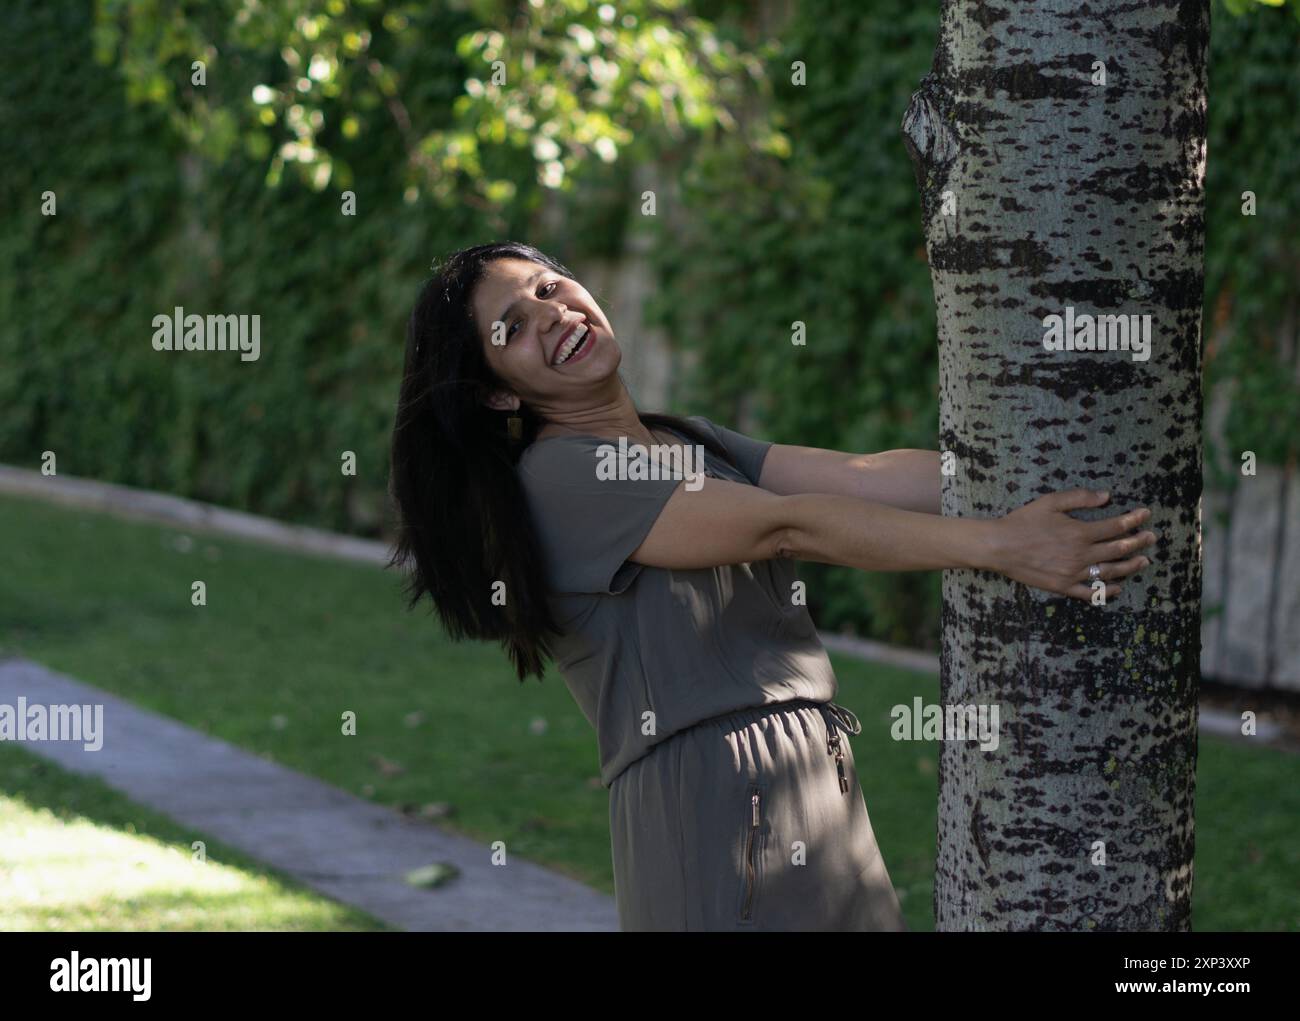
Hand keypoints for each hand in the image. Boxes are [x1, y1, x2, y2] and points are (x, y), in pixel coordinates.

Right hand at [987, 488, 1155, 601]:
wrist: (1000, 546)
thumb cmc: (1023, 521)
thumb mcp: (1050, 502)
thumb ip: (1079, 498)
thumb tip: (1106, 496)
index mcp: (1080, 532)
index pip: (1116, 526)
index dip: (1134, 519)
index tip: (1145, 514)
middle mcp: (1082, 554)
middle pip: (1119, 549)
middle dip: (1139, 542)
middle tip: (1152, 537)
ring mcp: (1074, 573)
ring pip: (1111, 571)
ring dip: (1130, 566)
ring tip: (1144, 561)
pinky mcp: (1063, 586)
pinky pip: (1091, 592)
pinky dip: (1107, 590)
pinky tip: (1118, 587)